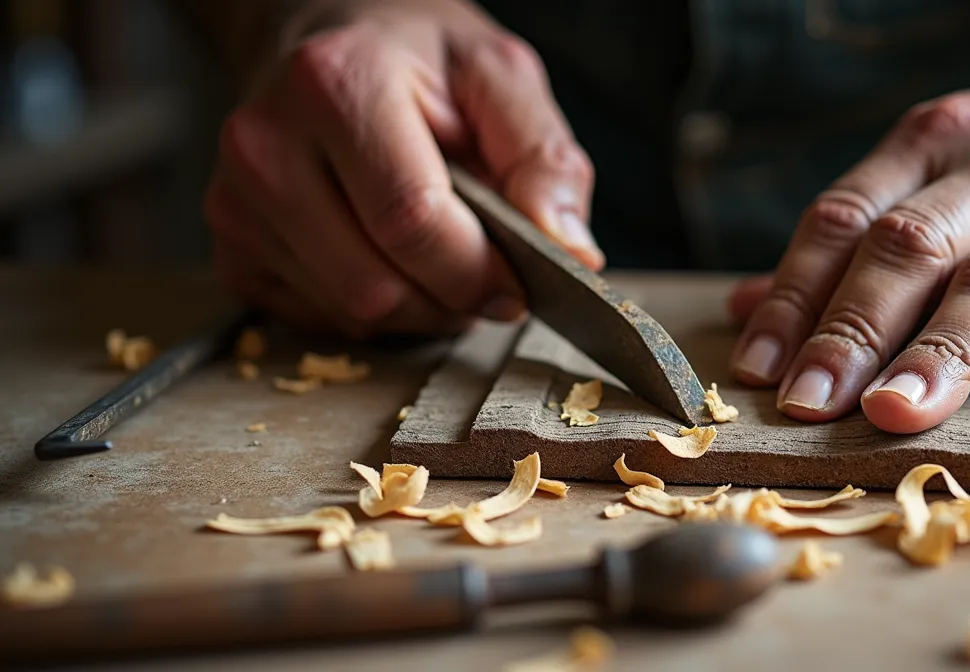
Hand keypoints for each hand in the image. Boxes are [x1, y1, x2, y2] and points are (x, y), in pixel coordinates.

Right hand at [204, 0, 600, 337]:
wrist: (328, 37)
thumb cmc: (418, 61)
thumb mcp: (500, 79)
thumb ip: (545, 160)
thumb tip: (571, 252)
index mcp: (335, 86)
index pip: (411, 221)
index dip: (478, 271)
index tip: (519, 283)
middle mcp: (265, 143)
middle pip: (375, 285)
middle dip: (451, 299)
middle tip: (486, 273)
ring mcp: (235, 200)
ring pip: (349, 312)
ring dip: (417, 310)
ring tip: (440, 257)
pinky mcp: (230, 246)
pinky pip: (317, 319)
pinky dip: (372, 311)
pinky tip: (388, 259)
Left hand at [729, 43, 969, 431]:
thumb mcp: (936, 168)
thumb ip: (849, 235)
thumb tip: (742, 305)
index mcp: (935, 148)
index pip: (846, 221)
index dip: (794, 296)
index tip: (757, 369)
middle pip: (911, 250)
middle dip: (851, 330)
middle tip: (808, 404)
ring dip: (947, 351)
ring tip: (898, 412)